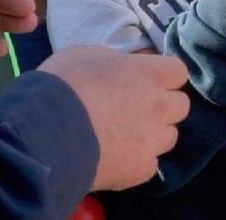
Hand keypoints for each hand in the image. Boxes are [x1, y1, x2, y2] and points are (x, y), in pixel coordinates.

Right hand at [37, 46, 190, 190]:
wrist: (45, 132)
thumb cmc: (63, 83)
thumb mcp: (88, 54)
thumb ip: (117, 62)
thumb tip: (128, 67)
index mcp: (150, 74)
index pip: (178, 72)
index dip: (163, 75)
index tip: (146, 79)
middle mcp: (159, 106)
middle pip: (181, 105)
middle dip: (163, 105)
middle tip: (137, 107)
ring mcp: (152, 141)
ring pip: (169, 137)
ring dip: (153, 134)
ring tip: (125, 136)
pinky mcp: (140, 171)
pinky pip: (150, 164)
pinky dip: (136, 161)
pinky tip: (115, 158)